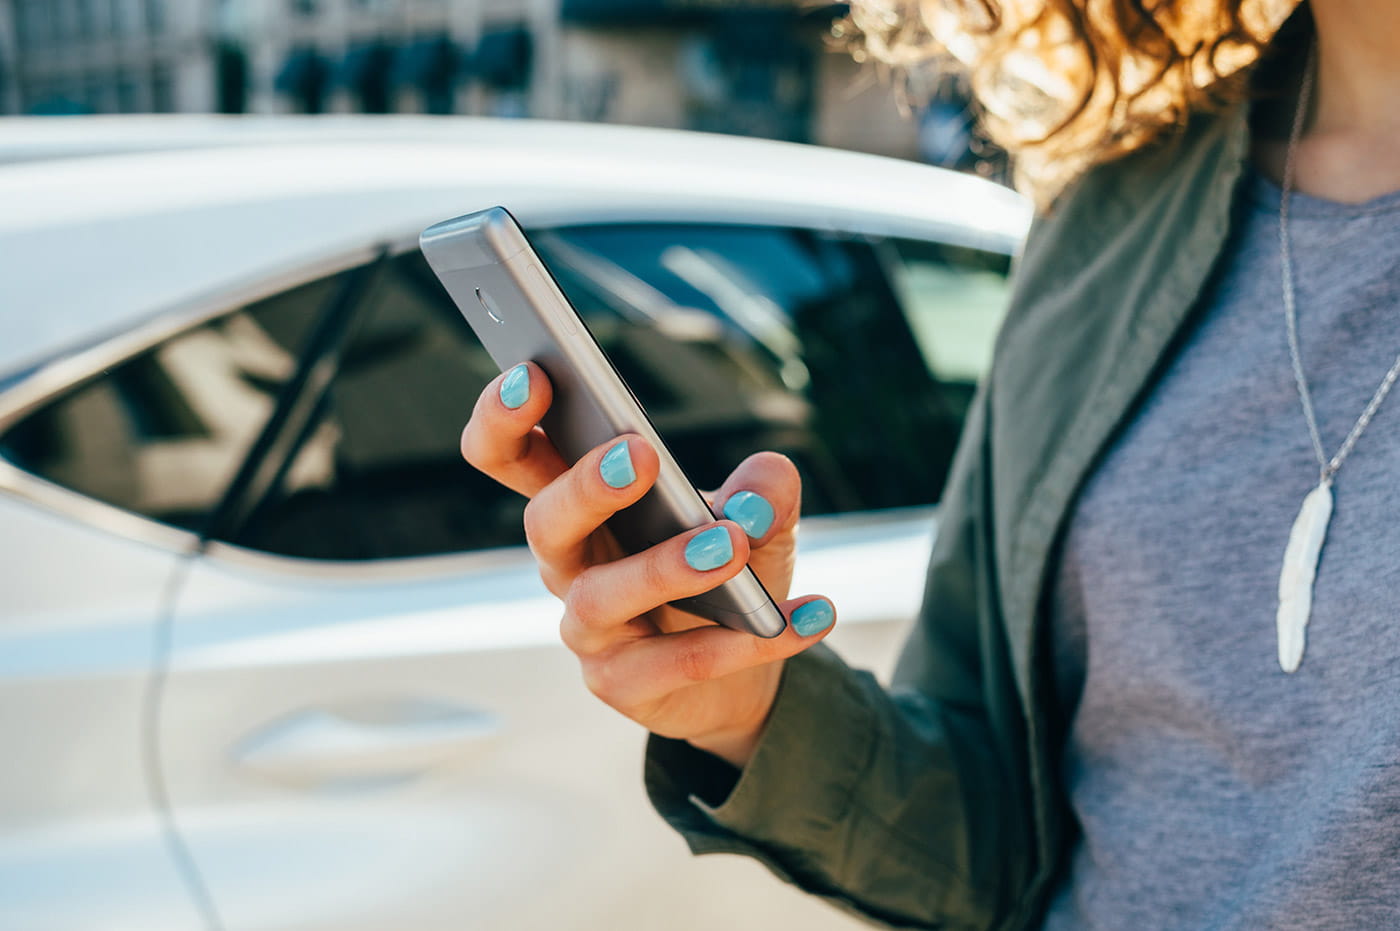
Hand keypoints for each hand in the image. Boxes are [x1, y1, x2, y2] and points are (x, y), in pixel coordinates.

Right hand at [461, 363, 836, 767]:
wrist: (744, 664)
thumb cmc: (728, 568)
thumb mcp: (758, 515)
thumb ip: (764, 489)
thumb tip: (763, 489)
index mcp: (579, 502)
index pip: (512, 455)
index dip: (505, 417)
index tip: (535, 374)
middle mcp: (568, 562)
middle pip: (543, 521)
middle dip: (584, 486)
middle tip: (637, 454)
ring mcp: (588, 629)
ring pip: (602, 596)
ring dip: (665, 566)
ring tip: (731, 544)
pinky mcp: (622, 684)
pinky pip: (676, 662)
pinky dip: (744, 641)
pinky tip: (806, 615)